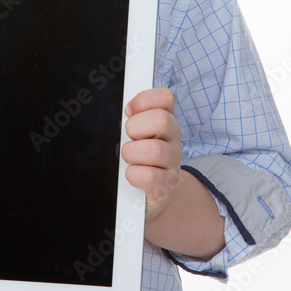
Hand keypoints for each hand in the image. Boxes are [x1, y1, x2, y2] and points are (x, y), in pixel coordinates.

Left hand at [120, 87, 181, 221]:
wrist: (151, 193)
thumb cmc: (139, 158)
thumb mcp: (136, 134)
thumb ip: (132, 118)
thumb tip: (119, 110)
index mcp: (165, 120)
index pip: (165, 98)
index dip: (144, 100)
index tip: (128, 111)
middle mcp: (172, 138)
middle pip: (161, 120)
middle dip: (136, 127)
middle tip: (129, 137)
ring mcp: (172, 162)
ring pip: (155, 150)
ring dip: (132, 152)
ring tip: (128, 157)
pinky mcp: (166, 185)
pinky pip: (150, 177)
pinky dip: (134, 175)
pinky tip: (132, 174)